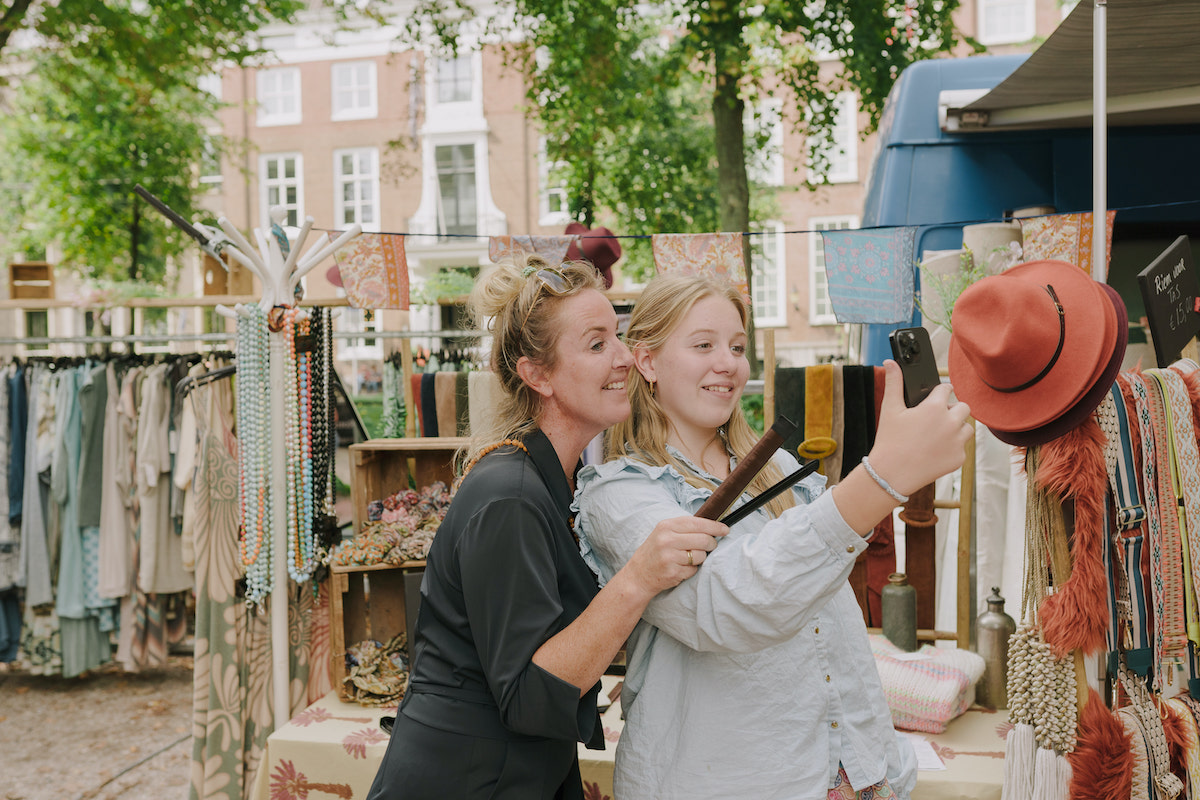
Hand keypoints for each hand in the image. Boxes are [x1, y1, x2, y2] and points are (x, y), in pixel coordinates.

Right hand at [624, 516, 728, 596]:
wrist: (638, 575)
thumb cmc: (655, 552)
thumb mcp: (664, 533)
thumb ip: (684, 528)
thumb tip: (712, 527)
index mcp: (666, 526)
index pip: (697, 523)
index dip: (714, 526)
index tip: (725, 529)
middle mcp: (667, 540)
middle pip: (703, 540)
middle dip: (712, 543)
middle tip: (711, 546)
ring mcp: (669, 557)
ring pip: (701, 556)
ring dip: (700, 558)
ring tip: (688, 559)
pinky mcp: (672, 572)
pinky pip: (694, 570)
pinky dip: (692, 570)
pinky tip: (680, 568)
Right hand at [867, 359, 972, 496]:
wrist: (892, 474)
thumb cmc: (889, 441)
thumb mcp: (890, 409)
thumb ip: (894, 383)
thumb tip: (890, 362)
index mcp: (934, 407)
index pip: (946, 389)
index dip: (940, 391)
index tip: (936, 396)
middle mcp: (950, 422)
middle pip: (963, 406)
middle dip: (952, 410)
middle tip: (936, 418)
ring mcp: (957, 441)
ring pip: (967, 427)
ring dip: (956, 428)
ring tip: (937, 435)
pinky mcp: (959, 458)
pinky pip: (962, 447)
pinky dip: (952, 448)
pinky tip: (936, 451)